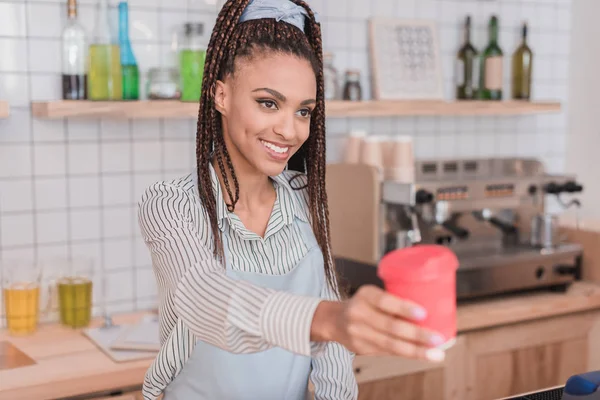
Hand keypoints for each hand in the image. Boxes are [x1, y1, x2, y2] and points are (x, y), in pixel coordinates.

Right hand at [311, 285, 446, 361]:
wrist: (333, 320)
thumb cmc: (362, 304)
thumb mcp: (372, 295)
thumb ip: (393, 302)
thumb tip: (428, 312)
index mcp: (365, 295)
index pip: (384, 301)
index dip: (404, 308)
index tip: (423, 313)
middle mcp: (358, 314)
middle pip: (390, 327)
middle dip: (417, 335)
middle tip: (438, 339)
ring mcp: (358, 333)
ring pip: (391, 345)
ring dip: (416, 351)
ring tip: (436, 353)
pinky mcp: (361, 349)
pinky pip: (388, 352)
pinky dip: (407, 354)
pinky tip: (422, 355)